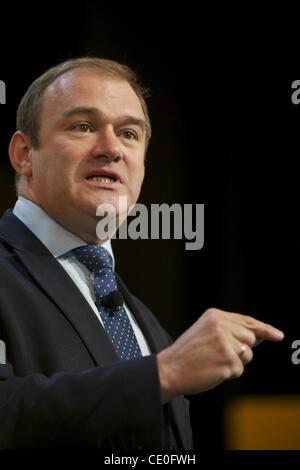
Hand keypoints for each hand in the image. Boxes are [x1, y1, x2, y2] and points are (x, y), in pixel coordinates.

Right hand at [157, 308, 283, 402]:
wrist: (170, 368)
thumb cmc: (188, 353)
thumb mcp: (206, 332)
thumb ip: (231, 330)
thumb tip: (259, 335)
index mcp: (215, 316)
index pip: (247, 321)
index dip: (265, 329)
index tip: (277, 335)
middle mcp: (221, 326)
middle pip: (250, 338)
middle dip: (241, 349)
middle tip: (219, 354)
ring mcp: (225, 343)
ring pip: (247, 355)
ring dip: (235, 362)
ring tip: (213, 360)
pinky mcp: (227, 361)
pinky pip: (239, 370)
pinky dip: (228, 373)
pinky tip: (213, 369)